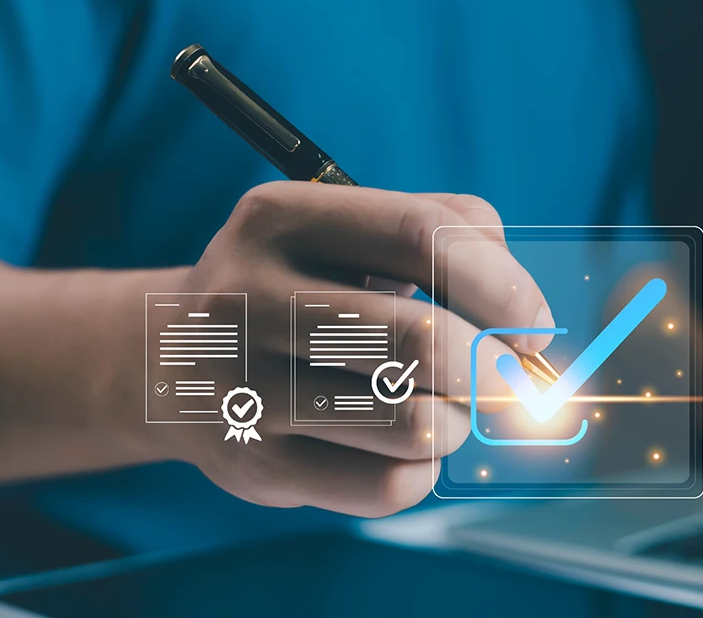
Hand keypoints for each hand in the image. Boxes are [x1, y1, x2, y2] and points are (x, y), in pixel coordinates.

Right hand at [145, 182, 552, 516]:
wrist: (170, 359)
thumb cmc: (302, 286)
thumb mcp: (350, 233)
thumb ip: (451, 239)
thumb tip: (530, 324)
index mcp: (281, 216)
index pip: (424, 234)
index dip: (503, 285)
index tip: (532, 327)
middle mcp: (247, 295)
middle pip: (422, 340)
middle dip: (496, 372)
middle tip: (513, 385)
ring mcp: (243, 388)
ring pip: (412, 423)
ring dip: (459, 424)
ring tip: (448, 412)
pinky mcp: (253, 467)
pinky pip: (387, 486)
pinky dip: (424, 472)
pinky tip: (405, 448)